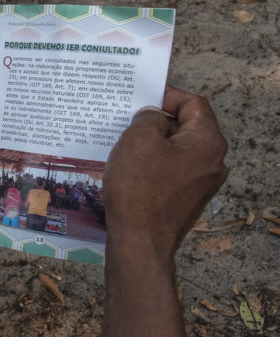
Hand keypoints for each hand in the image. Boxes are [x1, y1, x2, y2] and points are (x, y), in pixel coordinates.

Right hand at [103, 86, 226, 257]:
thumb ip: (148, 117)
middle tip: (127, 121)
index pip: (193, 104)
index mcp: (208, 141)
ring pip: (176, 150)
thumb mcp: (138, 139)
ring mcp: (201, 183)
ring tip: (123, 145)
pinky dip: (152, 164)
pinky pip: (171, 171)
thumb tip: (153, 117)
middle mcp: (212, 161)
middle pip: (186, 127)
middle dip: (156, 121)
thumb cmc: (139, 189)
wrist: (140, 241)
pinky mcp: (187, 199)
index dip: (167, 95)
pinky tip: (129, 170)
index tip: (142, 97)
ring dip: (152, 144)